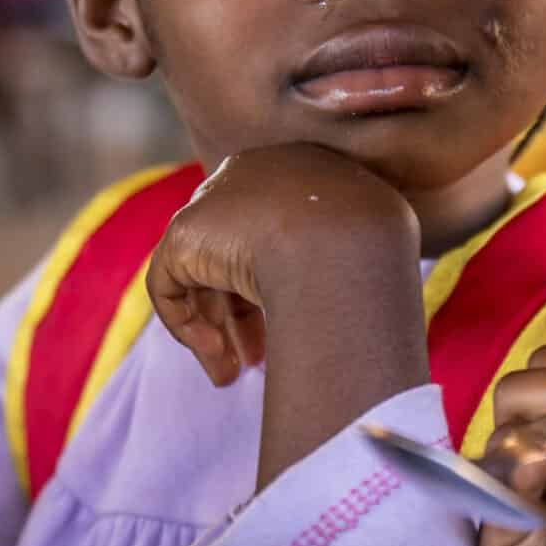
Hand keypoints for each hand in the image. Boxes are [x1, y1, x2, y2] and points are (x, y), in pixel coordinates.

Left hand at [147, 144, 418, 387]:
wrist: (347, 241)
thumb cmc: (374, 248)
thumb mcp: (371, 247)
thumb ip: (344, 260)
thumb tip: (343, 298)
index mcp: (297, 170)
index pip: (272, 232)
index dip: (277, 286)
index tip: (289, 327)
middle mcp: (251, 178)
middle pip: (234, 255)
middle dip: (241, 316)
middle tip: (252, 362)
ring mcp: (215, 204)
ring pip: (203, 276)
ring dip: (217, 331)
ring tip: (230, 375)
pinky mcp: (185, 234)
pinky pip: (171, 286)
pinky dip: (187, 326)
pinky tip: (215, 357)